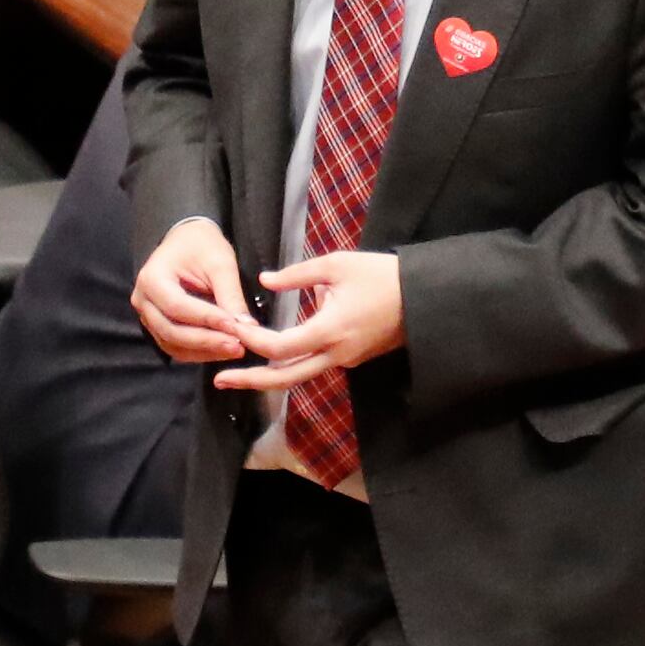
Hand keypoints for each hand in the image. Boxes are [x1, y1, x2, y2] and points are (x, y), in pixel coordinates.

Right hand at [133, 215, 257, 364]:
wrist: (187, 241)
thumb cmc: (201, 246)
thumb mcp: (220, 263)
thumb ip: (231, 295)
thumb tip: (246, 326)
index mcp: (152, 278)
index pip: (178, 306)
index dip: (207, 319)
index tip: (235, 327)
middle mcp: (143, 300)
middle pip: (171, 330)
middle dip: (207, 341)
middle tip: (238, 346)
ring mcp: (147, 316)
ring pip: (173, 344)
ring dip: (204, 351)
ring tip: (234, 349)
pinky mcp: (157, 327)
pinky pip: (175, 347)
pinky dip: (199, 352)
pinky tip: (221, 350)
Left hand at [219, 249, 404, 390]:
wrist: (425, 297)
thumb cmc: (382, 275)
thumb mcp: (337, 264)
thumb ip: (296, 275)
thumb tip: (264, 281)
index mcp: (330, 331)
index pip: (280, 347)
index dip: (251, 340)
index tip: (230, 327)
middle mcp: (336, 355)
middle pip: (285, 379)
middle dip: (250, 380)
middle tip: (219, 380)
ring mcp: (346, 361)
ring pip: (300, 376)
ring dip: (268, 375)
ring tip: (238, 372)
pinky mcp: (352, 358)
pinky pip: (315, 366)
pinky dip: (290, 364)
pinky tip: (273, 355)